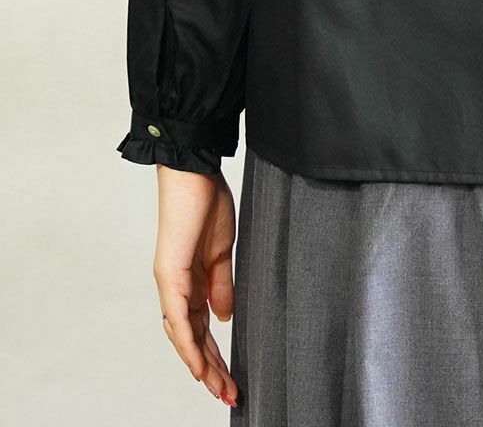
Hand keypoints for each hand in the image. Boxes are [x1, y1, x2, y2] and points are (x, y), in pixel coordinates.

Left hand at [153, 164, 239, 406]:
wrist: (194, 173)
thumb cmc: (208, 203)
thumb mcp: (222, 250)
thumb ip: (222, 284)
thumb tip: (225, 316)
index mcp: (192, 279)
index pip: (203, 325)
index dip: (215, 352)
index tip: (228, 377)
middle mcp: (176, 287)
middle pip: (193, 337)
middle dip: (211, 367)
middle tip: (229, 392)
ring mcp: (170, 282)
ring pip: (183, 335)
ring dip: (202, 364)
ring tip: (219, 387)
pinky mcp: (169, 274)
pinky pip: (178, 318)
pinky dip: (188, 344)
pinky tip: (197, 365)